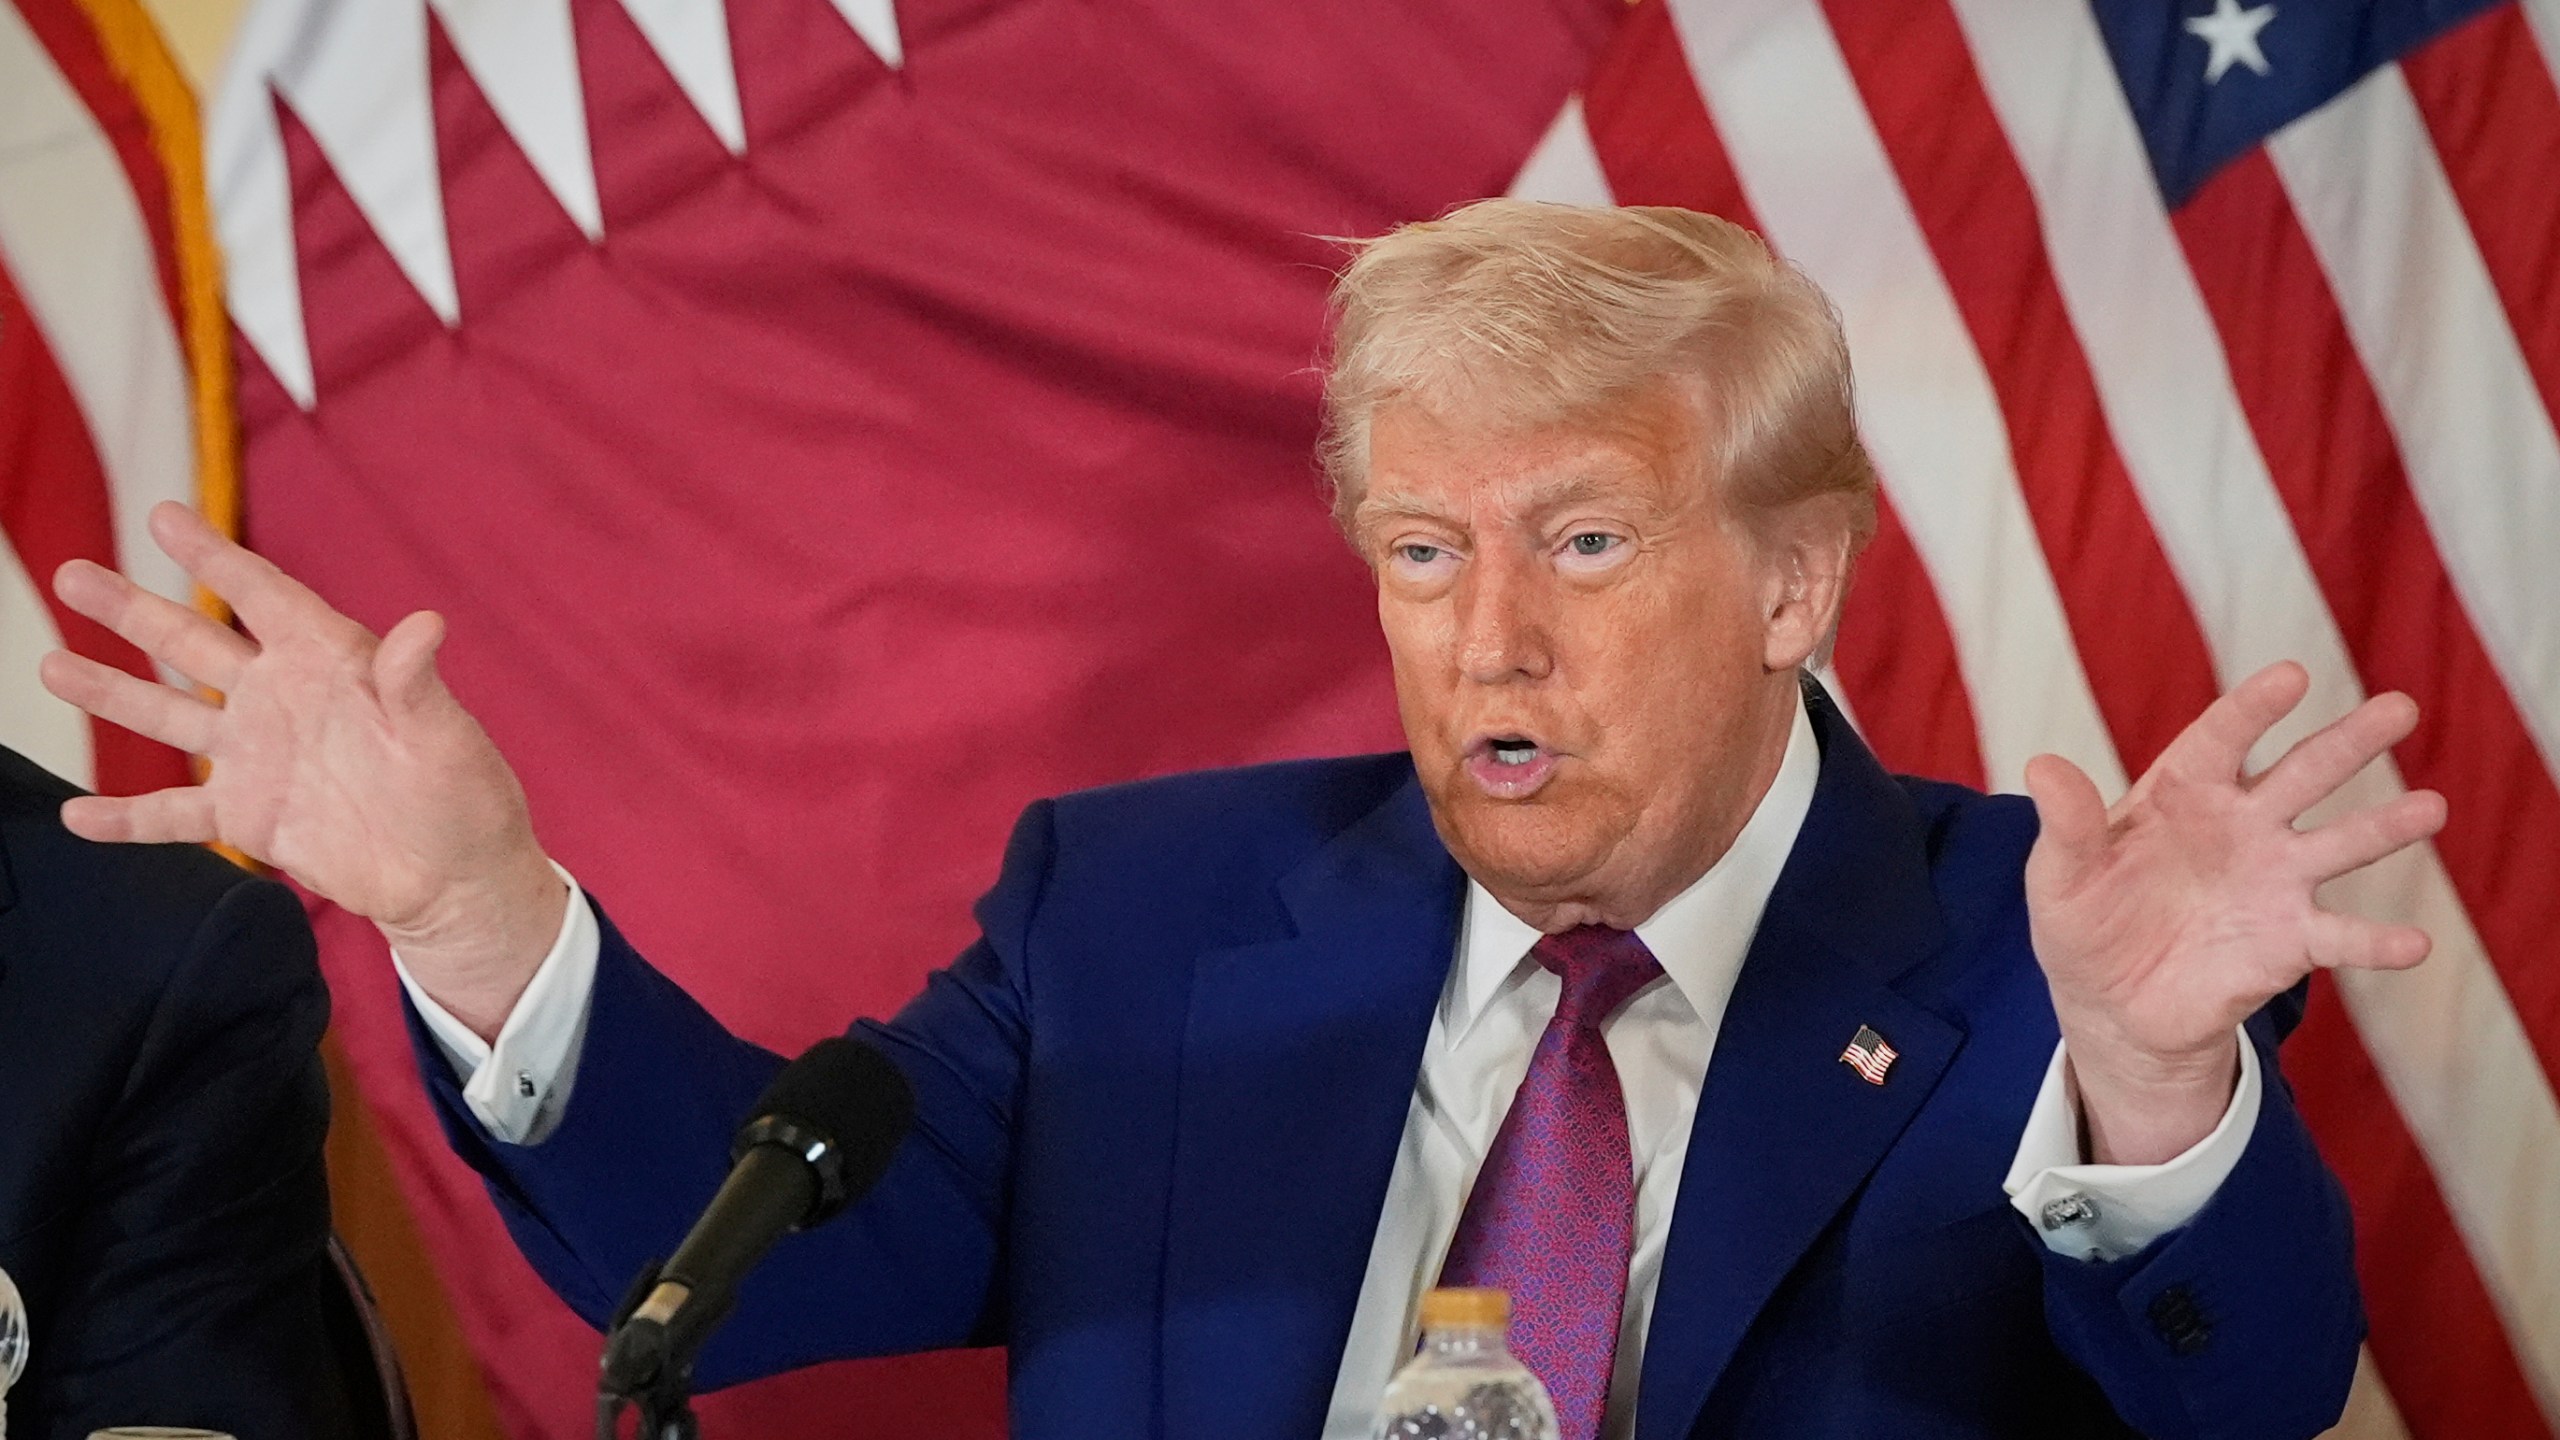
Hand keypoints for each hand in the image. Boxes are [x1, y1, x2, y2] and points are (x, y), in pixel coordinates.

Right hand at [40, 503, 565, 1037]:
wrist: (454, 879)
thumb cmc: (464, 797)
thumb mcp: (446, 737)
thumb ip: (418, 684)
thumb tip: (426, 625)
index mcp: (331, 662)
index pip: (262, 596)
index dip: (214, 556)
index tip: (164, 516)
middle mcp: (281, 699)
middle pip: (192, 643)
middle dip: (131, 609)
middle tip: (70, 573)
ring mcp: (258, 757)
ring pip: (167, 716)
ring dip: (109, 692)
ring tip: (50, 665)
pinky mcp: (248, 817)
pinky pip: (173, 814)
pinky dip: (125, 818)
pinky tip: (76, 815)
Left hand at [2023, 661, 2444, 1164]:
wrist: (2110, 1004)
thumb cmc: (2083, 922)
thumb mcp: (2059, 875)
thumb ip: (2064, 825)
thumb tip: (2041, 766)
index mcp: (2182, 794)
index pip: (2222, 739)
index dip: (2253, 709)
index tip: (2291, 676)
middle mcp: (2242, 827)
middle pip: (2301, 774)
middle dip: (2348, 742)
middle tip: (2400, 708)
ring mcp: (2273, 881)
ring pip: (2339, 843)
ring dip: (2385, 827)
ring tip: (2431, 807)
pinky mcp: (2290, 942)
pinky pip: (2341, 937)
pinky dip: (2377, 941)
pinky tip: (2414, 944)